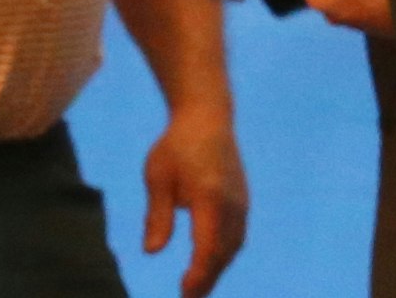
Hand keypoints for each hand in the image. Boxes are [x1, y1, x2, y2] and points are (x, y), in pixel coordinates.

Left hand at [142, 106, 248, 297]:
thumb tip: (152, 251)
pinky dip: (225, 253)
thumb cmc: (176, 144)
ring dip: (217, 269)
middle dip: (208, 280)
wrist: (208, 115)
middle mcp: (231, 202)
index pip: (207, 246)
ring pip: (234, 246)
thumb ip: (157, 214)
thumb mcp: (157, 175)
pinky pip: (237, 235)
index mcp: (209, 195)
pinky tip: (210, 261)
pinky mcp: (243, 198)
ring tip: (197, 287)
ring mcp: (241, 200)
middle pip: (224, 253)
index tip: (183, 293)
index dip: (198, 275)